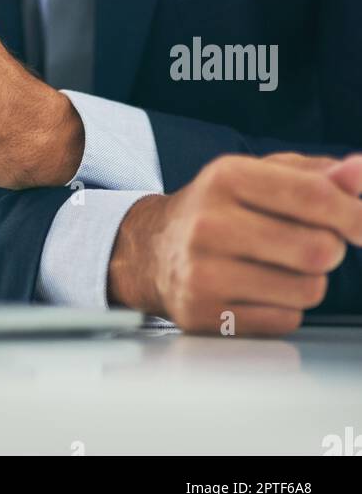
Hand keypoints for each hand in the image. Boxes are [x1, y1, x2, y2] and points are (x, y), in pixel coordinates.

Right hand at [108, 151, 361, 334]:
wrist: (152, 251)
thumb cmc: (219, 209)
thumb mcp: (259, 175)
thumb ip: (317, 173)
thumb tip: (361, 173)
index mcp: (226, 177)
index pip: (313, 195)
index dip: (355, 214)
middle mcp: (209, 222)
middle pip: (317, 249)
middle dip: (330, 249)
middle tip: (312, 242)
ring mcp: (203, 273)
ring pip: (308, 290)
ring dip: (309, 281)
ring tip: (278, 266)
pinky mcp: (205, 316)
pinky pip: (286, 320)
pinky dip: (285, 308)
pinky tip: (257, 291)